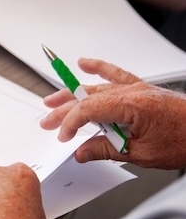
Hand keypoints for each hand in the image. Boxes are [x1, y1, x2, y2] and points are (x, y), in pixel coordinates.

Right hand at [40, 58, 185, 168]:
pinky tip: (85, 64)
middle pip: (88, 98)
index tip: (64, 137)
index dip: (71, 123)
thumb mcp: (141, 153)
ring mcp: (137, 89)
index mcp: (132, 106)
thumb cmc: (185, 140)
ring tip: (52, 100)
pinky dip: (99, 68)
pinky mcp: (142, 90)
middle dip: (64, 110)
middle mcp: (133, 93)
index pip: (88, 110)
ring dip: (72, 94)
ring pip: (96, 88)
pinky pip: (116, 74)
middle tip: (47, 121)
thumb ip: (106, 151)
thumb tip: (82, 152)